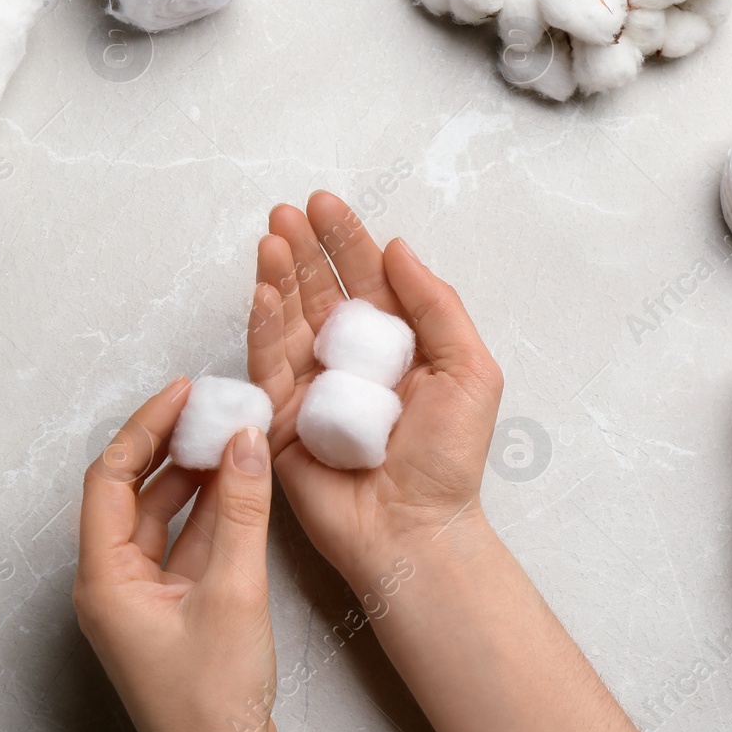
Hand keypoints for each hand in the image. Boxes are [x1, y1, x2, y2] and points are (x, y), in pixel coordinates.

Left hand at [73, 378, 283, 731]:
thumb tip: (244, 444)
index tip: (182, 394)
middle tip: (212, 407)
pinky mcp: (175, 612)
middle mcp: (114, 585)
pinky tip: (241, 486)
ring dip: (198, 477)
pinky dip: (213, 512)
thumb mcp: (233, 592)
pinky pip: (187, 544)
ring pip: (164, 516)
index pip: (110, 479)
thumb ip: (239, 512)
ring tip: (233, 436)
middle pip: (134, 492)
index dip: (145, 428)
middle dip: (174, 446)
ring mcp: (144, 600)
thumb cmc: (211, 707)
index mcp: (104, 580)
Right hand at [246, 191, 504, 589]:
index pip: (366, 281)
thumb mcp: (469, 370)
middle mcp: (349, 361)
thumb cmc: (449, 459)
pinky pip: (268, 363)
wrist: (415, 528)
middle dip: (305, 248)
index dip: (346, 241)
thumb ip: (436, 306)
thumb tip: (398, 248)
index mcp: (395, 347)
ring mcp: (312, 387)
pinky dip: (263, 324)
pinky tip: (262, 290)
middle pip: (319, 292)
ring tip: (272, 237)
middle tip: (287, 211)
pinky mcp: (282, 418)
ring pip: (288, 319)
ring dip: (278, 276)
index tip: (326, 203)